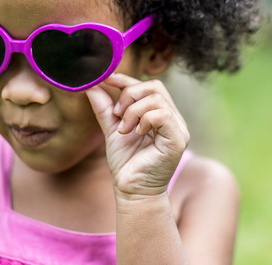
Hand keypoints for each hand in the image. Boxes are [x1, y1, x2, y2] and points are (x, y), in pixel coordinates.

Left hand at [86, 74, 189, 198]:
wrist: (131, 191)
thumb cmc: (126, 163)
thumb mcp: (112, 130)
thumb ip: (105, 109)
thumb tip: (92, 86)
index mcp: (161, 114)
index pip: (149, 86)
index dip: (128, 80)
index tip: (107, 80)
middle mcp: (174, 119)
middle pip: (155, 87)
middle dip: (130, 95)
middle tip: (117, 115)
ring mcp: (178, 129)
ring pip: (156, 99)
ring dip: (133, 111)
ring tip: (124, 130)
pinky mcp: (178, 139)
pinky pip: (162, 115)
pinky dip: (144, 119)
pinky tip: (136, 133)